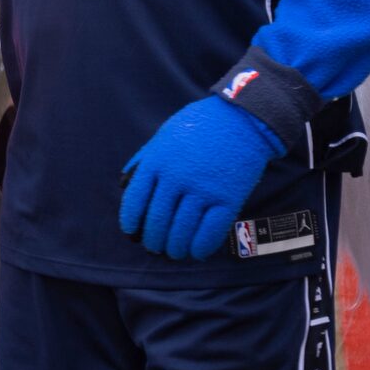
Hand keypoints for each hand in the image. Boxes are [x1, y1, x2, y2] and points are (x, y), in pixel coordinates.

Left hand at [120, 96, 282, 260]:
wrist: (243, 118)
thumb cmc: (201, 124)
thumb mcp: (165, 134)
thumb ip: (146, 159)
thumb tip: (126, 184)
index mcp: (157, 161)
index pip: (135, 201)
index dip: (131, 222)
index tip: (132, 232)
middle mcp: (177, 178)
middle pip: (157, 221)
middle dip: (153, 240)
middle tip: (155, 247)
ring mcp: (203, 190)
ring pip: (181, 231)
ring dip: (175, 248)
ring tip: (174, 252)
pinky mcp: (228, 199)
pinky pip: (210, 232)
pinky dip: (201, 247)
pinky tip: (197, 251)